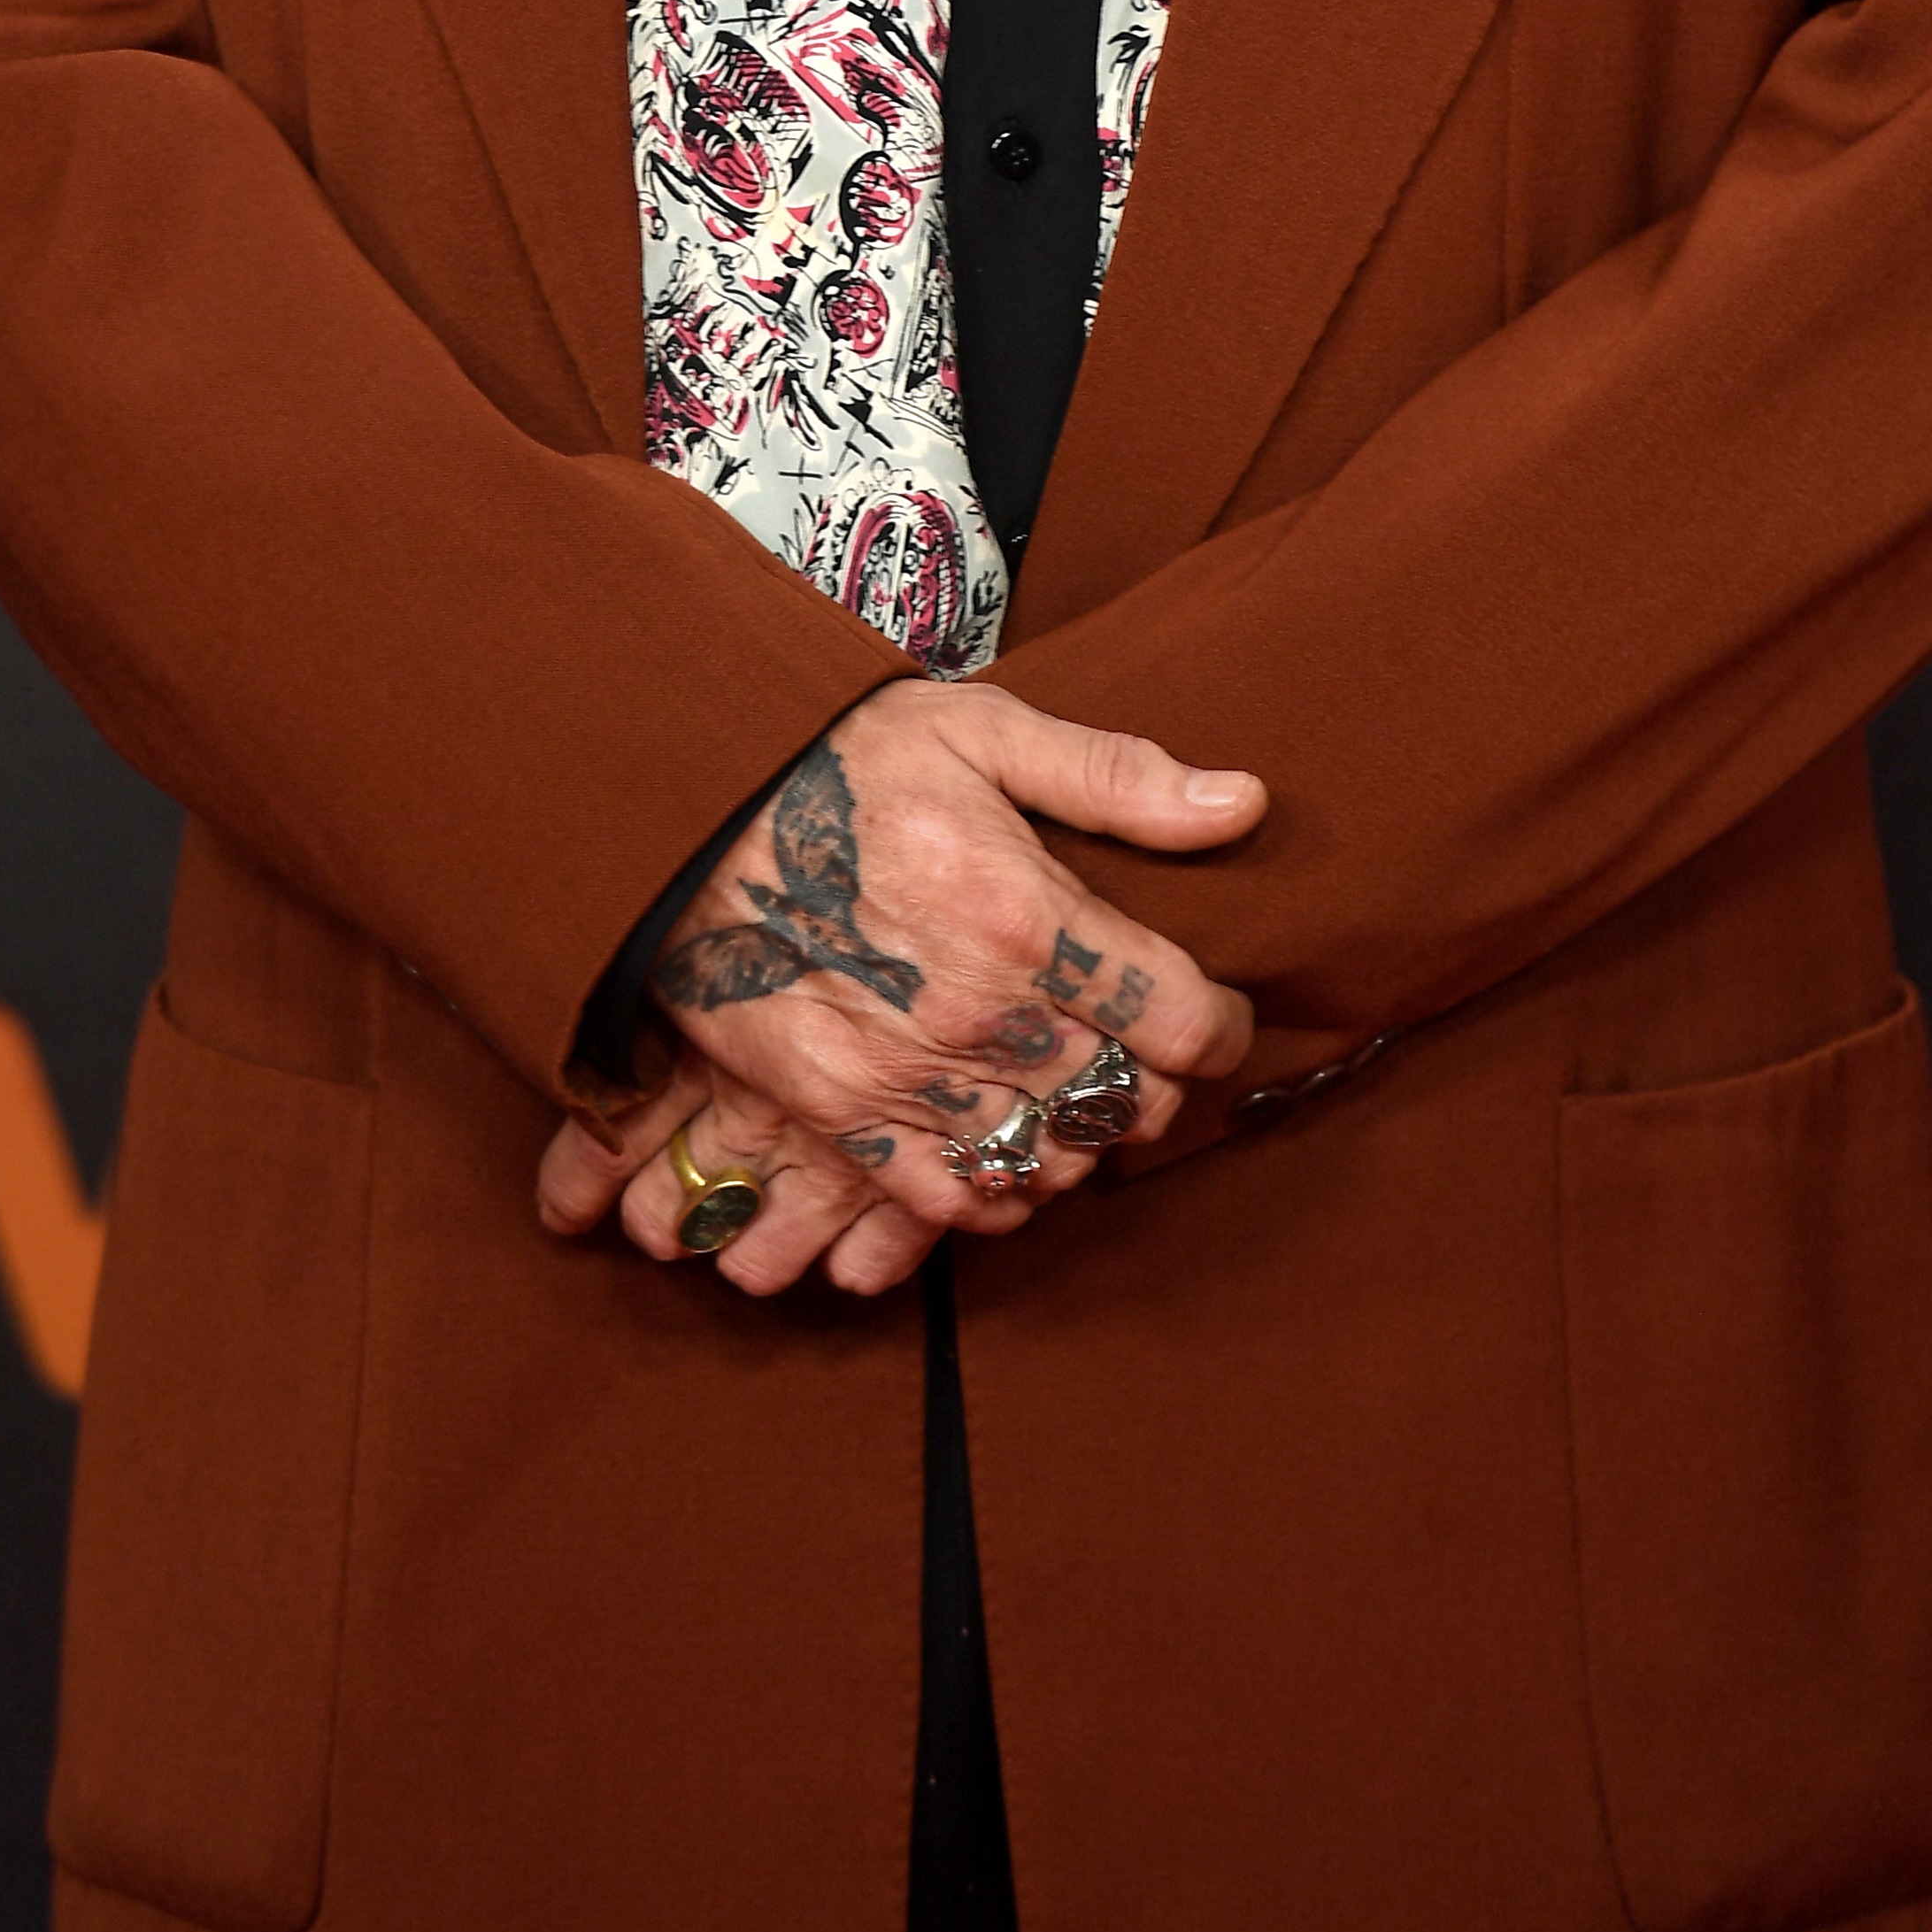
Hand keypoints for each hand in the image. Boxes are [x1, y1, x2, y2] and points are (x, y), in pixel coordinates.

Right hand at [535, 678, 1263, 1292]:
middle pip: (1126, 1103)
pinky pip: (952, 1201)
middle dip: (1156, 1086)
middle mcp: (979, 1014)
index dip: (1222, 1028)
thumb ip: (1117, 777)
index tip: (1217, 1016)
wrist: (688, 810)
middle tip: (1144, 1055)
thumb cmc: (844, 758)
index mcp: (1028, 914)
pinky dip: (995, 1194)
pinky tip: (1004, 1151)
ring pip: (1049, 1163)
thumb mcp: (984, 730)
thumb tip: (1243, 802)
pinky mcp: (841, 1116)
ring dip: (1078, 1141)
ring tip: (1075, 1098)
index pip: (1183, 1021)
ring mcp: (907, 1076)